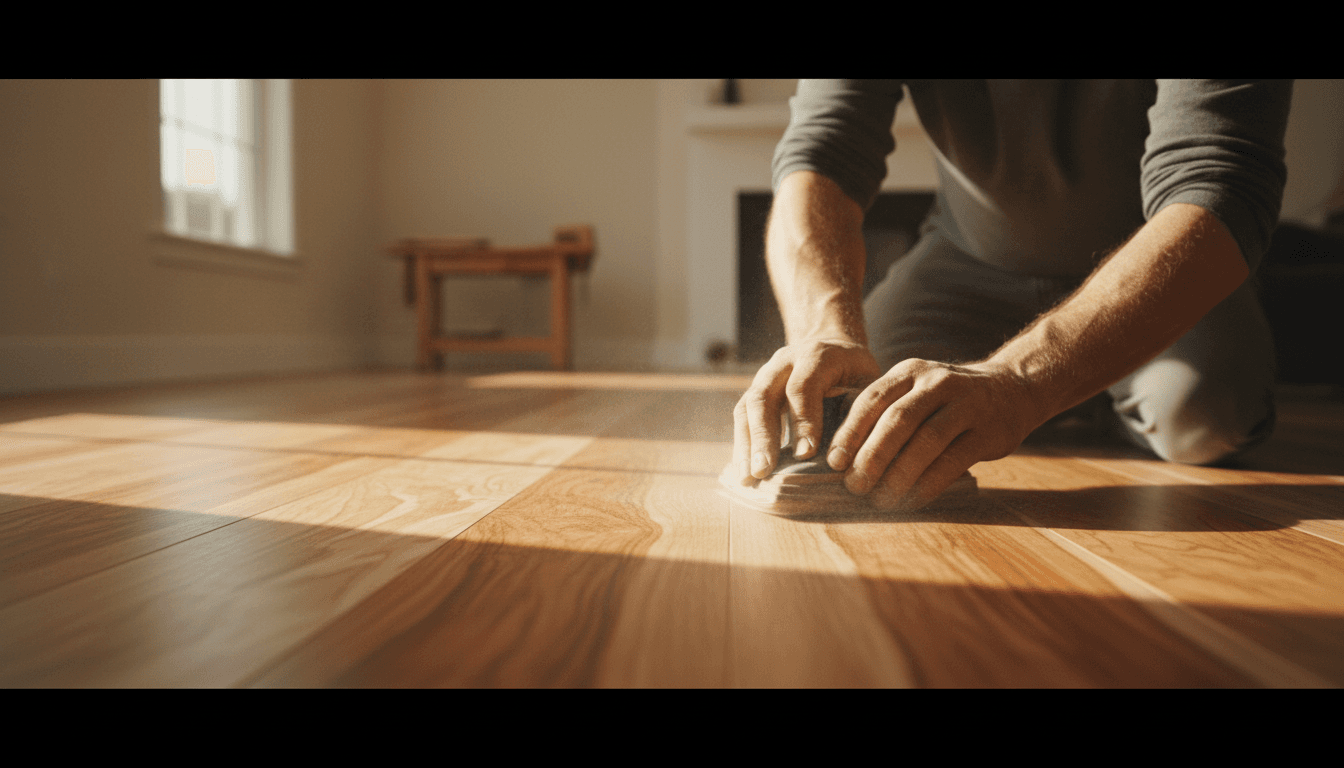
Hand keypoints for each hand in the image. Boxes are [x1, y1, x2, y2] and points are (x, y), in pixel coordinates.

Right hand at [732, 339, 881, 484]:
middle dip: (763, 436)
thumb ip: (860, 409)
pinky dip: (742, 445)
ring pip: (747, 407)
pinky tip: (745, 472)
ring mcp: (764, 375)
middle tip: (764, 471)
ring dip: (746, 444)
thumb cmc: (856, 373)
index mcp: (817, 355)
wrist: (832, 346)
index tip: (805, 455)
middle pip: (764, 397)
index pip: (803, 387)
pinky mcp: (755, 391)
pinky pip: (742, 417)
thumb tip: (850, 453)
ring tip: (747, 478)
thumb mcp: (868, 382)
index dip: (803, 420)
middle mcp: (784, 362)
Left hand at [826, 358, 1046, 509]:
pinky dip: (929, 484)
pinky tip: (912, 499)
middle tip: (855, 486)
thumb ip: (886, 411)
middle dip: (872, 457)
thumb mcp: (916, 388)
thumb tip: (842, 457)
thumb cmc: (947, 399)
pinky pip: (953, 461)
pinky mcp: (987, 431)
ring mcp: (965, 405)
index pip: (872, 400)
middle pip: (897, 421)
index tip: (834, 463)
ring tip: (881, 499)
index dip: (850, 433)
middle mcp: (936, 383)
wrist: (1012, 387)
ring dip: (899, 475)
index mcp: (910, 372)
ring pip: (926, 441)